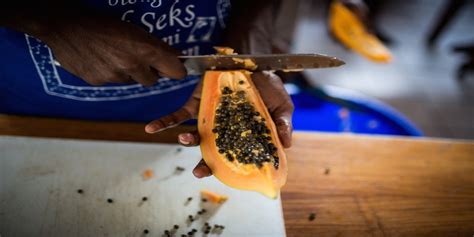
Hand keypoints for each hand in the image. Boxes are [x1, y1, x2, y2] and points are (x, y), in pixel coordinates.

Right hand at [39, 13, 185, 85]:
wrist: (64, 24)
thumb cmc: (101, 22)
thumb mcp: (133, 29)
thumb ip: (154, 46)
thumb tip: (173, 58)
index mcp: (145, 49)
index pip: (176, 71)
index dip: (176, 70)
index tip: (173, 68)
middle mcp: (132, 65)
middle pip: (152, 81)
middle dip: (148, 72)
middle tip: (137, 58)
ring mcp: (114, 76)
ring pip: (130, 81)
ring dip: (127, 72)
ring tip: (113, 54)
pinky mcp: (98, 82)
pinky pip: (112, 81)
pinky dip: (109, 73)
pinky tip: (99, 59)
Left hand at [144, 71, 293, 177]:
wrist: (252, 61)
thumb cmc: (269, 87)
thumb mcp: (282, 106)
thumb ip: (282, 125)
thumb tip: (286, 146)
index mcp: (243, 136)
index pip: (235, 157)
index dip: (229, 169)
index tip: (225, 177)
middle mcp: (224, 132)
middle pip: (213, 152)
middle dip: (205, 164)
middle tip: (200, 172)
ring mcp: (208, 119)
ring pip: (195, 136)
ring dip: (187, 141)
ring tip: (185, 139)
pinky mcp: (195, 104)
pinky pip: (177, 115)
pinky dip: (164, 123)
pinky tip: (150, 128)